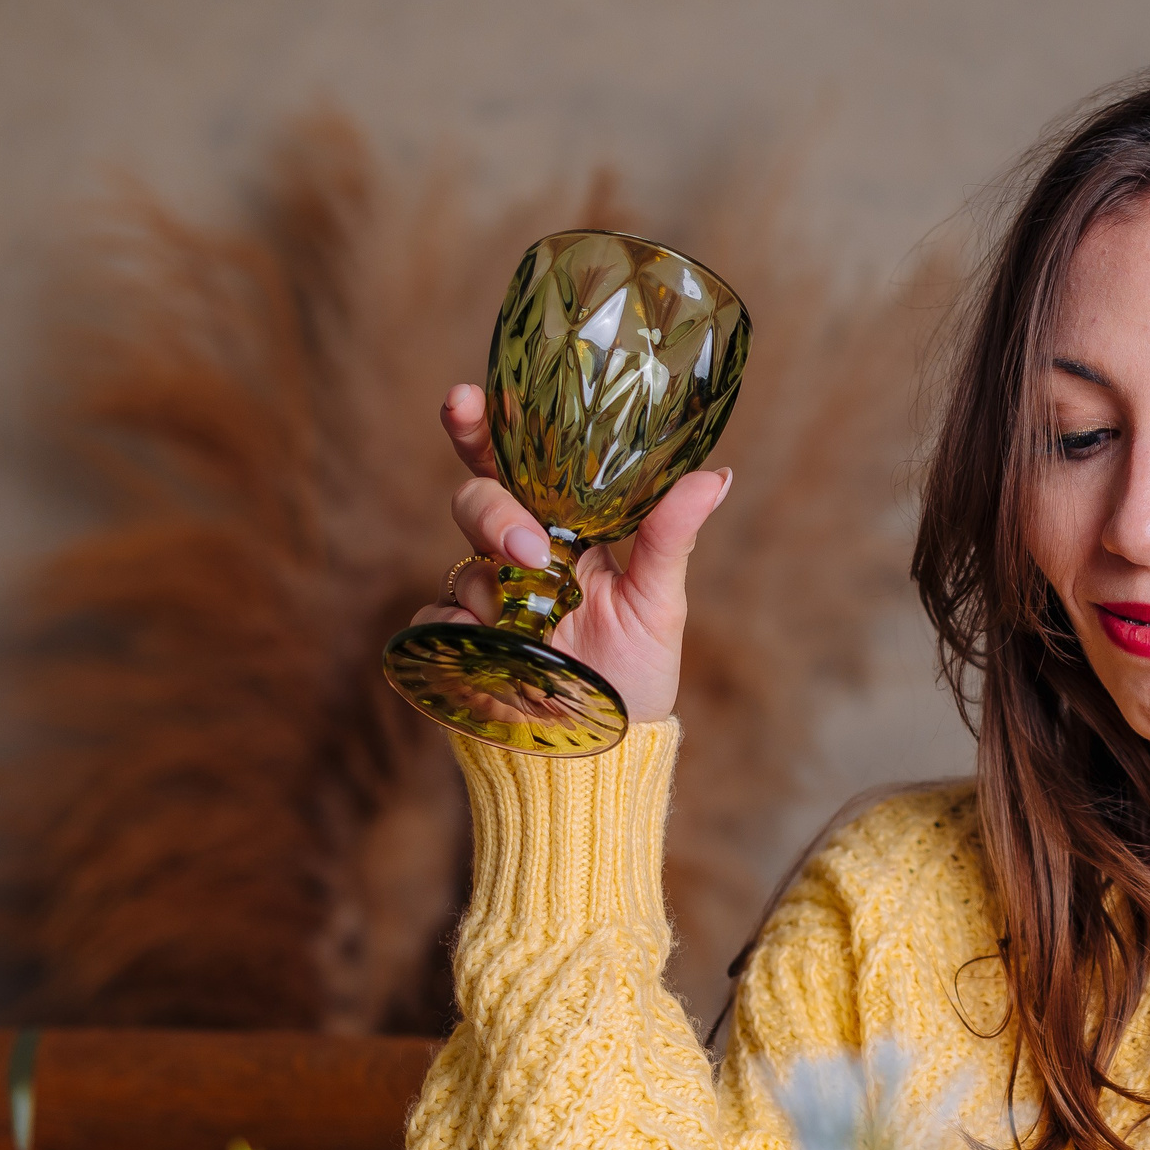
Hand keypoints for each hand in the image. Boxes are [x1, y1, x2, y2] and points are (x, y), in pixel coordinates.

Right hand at [407, 385, 733, 724]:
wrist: (604, 751)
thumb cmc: (636, 673)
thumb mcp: (660, 604)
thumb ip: (671, 537)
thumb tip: (716, 474)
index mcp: (562, 528)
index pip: (514, 461)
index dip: (480, 425)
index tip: (464, 398)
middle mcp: (515, 555)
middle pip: (475, 500)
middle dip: (492, 513)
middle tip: (526, 551)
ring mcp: (480, 599)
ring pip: (458, 563)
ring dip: (491, 591)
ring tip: (539, 630)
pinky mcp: (454, 643)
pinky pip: (433, 621)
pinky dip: (461, 633)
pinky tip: (498, 654)